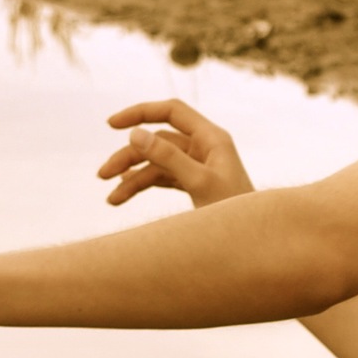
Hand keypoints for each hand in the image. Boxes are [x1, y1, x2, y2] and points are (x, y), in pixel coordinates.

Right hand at [98, 99, 254, 209]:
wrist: (255, 245)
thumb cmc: (235, 213)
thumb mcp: (199, 184)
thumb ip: (168, 157)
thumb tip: (135, 134)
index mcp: (212, 138)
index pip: (172, 112)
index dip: (141, 113)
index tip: (112, 124)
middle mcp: (205, 148)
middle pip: (158, 141)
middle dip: (129, 157)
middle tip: (101, 175)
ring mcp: (199, 166)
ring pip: (156, 163)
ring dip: (132, 177)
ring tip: (111, 198)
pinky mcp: (195, 184)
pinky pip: (162, 179)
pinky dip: (142, 187)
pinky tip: (121, 197)